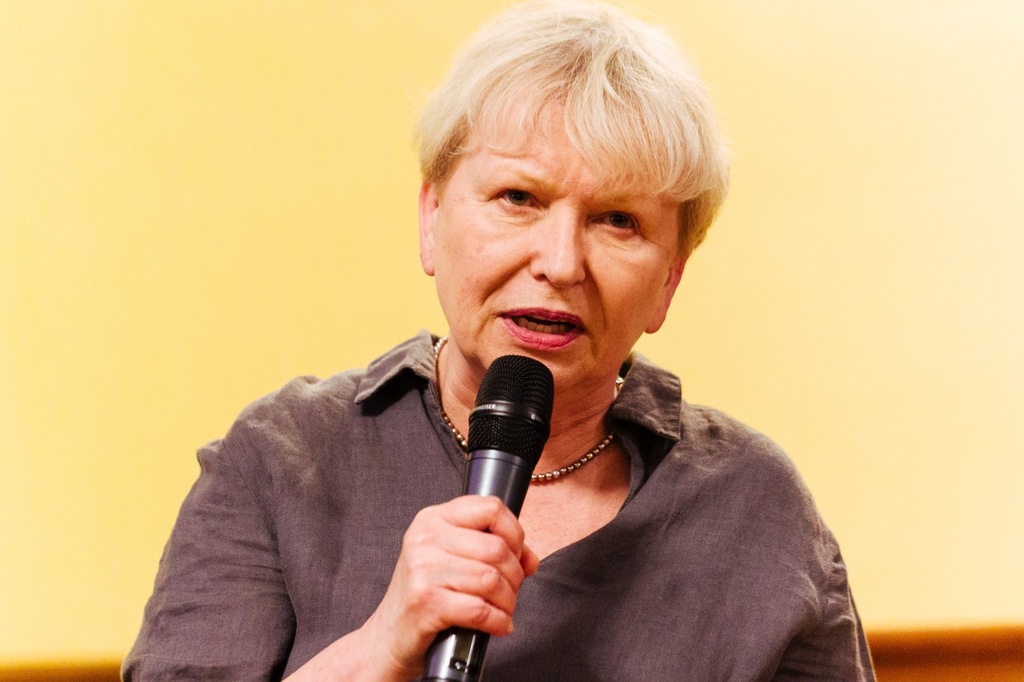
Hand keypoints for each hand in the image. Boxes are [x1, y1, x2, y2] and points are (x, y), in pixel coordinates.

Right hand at [363, 495, 539, 678]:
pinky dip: (498, 621)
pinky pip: (481, 610)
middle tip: (510, 591)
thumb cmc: (425, 594)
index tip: (516, 554)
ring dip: (508, 601)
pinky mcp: (426, 601)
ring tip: (503, 610)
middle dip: (515, 575)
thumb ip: (492, 549)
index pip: (490, 507)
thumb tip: (530, 560)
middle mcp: (425, 538)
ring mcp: (423, 569)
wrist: (388, 634)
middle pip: (497, 548)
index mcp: (433, 518)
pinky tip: (498, 625)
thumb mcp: (452, 559)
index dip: (514, 532)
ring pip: (492, 579)